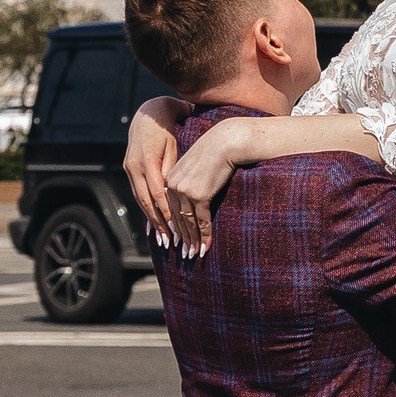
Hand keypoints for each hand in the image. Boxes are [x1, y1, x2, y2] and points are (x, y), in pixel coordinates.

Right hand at [122, 97, 187, 239]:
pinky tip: (150, 222)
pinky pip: (137, 192)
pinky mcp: (128, 168)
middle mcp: (134, 166)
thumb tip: (173, 191)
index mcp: (147, 160)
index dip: (166, 211)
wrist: (149, 113)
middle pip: (146, 200)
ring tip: (161, 236)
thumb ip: (172, 167)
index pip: (157, 192)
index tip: (176, 227)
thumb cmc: (168, 128)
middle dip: (157, 222)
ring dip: (150, 219)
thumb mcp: (173, 145)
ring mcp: (129, 168)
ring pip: (140, 199)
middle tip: (168, 240)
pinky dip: (145, 208)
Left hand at [165, 121, 251, 254]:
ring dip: (193, 241)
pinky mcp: (199, 195)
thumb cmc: (214, 153)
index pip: (171, 210)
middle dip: (183, 239)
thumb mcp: (195, 167)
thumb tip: (191, 199)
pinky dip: (205, 236)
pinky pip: (202, 221)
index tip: (178, 241)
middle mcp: (173, 186)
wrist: (226, 142)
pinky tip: (206, 247)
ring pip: (189, 223)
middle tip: (186, 254)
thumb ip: (188, 182)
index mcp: (169, 180)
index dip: (175, 228)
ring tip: (195, 254)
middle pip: (177, 219)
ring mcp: (185, 191)